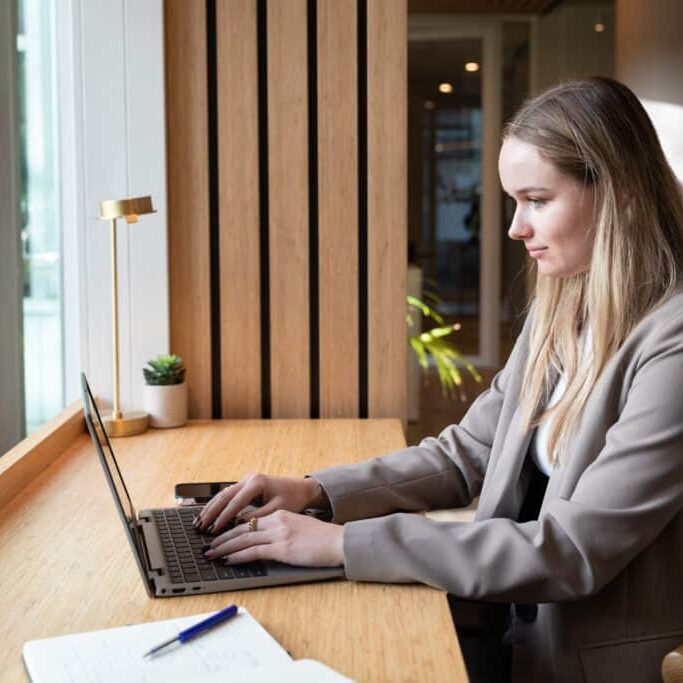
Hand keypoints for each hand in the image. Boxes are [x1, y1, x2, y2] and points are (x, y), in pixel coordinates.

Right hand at [195, 473, 323, 533]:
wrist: (301, 488)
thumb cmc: (292, 499)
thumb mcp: (278, 510)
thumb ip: (258, 517)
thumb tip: (238, 524)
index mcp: (257, 483)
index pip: (235, 502)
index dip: (223, 517)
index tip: (213, 530)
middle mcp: (249, 479)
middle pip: (224, 496)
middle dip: (210, 512)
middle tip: (199, 527)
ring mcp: (246, 480)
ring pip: (223, 494)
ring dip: (210, 508)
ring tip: (198, 523)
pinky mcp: (245, 485)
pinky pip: (227, 495)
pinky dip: (217, 505)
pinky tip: (208, 516)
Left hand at [204, 510, 343, 566]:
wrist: (338, 541)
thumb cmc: (322, 539)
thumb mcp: (299, 528)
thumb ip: (282, 530)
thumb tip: (265, 542)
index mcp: (280, 515)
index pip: (249, 521)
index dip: (231, 529)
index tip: (219, 536)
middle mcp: (277, 521)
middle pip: (242, 528)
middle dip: (222, 538)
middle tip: (207, 546)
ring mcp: (279, 534)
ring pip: (244, 539)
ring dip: (224, 548)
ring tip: (211, 554)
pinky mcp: (282, 547)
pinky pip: (254, 551)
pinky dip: (238, 556)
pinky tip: (228, 560)